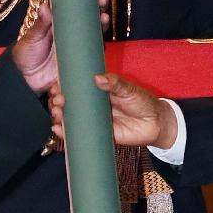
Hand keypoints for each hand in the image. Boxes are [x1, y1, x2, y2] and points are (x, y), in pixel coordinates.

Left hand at [10, 0, 110, 95]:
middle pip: (86, 11)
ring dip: (100, 16)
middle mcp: (68, 29)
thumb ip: (40, 25)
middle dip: (96, 0)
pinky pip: (94, 45)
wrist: (27, 81)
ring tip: (103, 9)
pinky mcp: (81, 56)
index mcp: (56, 21)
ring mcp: (76, 42)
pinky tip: (104, 25)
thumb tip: (45, 7)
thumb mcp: (31, 38)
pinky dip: (100, 35)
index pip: (71, 2)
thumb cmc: (26, 56)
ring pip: (92, 26)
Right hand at [49, 71, 177, 148]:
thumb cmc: (142, 102)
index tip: (57, 86)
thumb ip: (114, 83)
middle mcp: (92, 106)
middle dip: (57, 102)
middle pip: (68, 103)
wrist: (155, 123)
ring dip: (59, 116)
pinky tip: (59, 130)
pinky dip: (67, 133)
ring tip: (57, 113)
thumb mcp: (129, 89)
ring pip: (71, 119)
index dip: (63, 86)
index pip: (75, 87)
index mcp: (98, 91)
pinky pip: (80, 134)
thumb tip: (97, 78)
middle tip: (58, 100)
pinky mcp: (98, 134)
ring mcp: (94, 120)